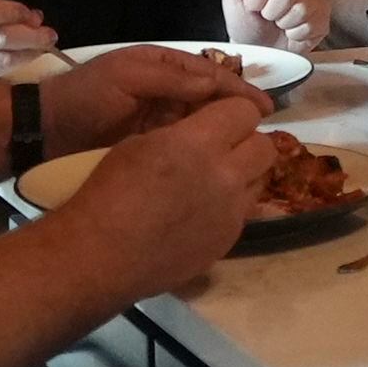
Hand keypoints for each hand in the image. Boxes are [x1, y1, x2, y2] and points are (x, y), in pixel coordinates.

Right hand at [0, 0, 54, 81]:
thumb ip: (1, 6)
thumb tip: (34, 19)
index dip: (12, 13)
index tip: (30, 14)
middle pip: (0, 40)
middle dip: (32, 38)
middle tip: (50, 35)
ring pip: (1, 61)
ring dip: (28, 54)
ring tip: (43, 46)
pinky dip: (15, 65)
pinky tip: (25, 56)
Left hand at [39, 44, 266, 157]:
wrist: (46, 132)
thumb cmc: (86, 97)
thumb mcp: (128, 78)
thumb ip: (171, 79)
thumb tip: (217, 82)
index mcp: (162, 65)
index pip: (211, 74)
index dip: (239, 90)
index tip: (264, 109)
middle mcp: (167, 89)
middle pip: (212, 99)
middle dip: (238, 113)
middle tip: (265, 134)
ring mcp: (161, 118)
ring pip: (203, 123)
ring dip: (225, 134)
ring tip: (250, 151)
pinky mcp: (153, 143)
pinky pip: (186, 143)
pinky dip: (205, 149)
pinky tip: (220, 163)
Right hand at [63, 98, 267, 296]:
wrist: (101, 255)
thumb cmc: (108, 192)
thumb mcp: (139, 144)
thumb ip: (182, 135)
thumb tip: (204, 134)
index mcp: (199, 143)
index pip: (245, 111)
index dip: (233, 112)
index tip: (219, 119)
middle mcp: (226, 175)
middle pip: (265, 147)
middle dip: (247, 142)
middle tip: (223, 148)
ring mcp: (231, 211)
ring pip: (261, 180)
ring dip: (244, 174)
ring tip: (216, 180)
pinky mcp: (228, 240)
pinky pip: (243, 212)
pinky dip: (230, 205)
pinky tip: (202, 211)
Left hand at [223, 0, 327, 53]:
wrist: (258, 50)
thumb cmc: (246, 23)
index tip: (252, 4)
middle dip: (270, 11)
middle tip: (267, 15)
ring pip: (299, 9)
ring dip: (283, 23)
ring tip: (279, 23)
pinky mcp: (323, 16)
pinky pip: (311, 25)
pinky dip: (296, 35)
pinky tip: (292, 31)